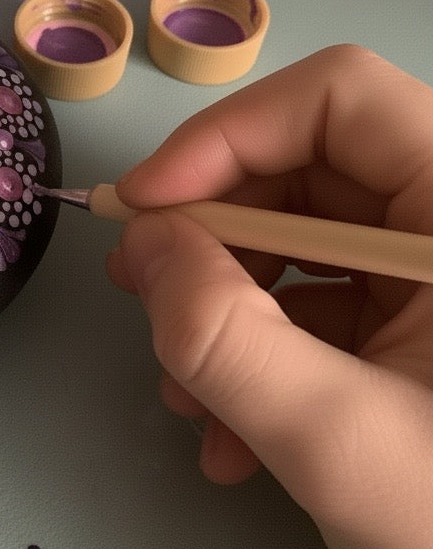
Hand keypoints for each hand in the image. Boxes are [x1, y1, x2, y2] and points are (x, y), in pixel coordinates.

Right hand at [108, 45, 432, 548]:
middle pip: (309, 170)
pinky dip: (257, 358)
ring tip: (190, 398)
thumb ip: (225, 337)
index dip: (228, 136)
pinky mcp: (421, 334)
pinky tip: (234, 439)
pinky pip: (317, 307)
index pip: (343, 102)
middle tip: (142, 290)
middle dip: (211, 234)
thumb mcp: (341, 446)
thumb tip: (142, 244)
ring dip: (223, 309)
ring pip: (299, 243)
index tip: (146, 206)